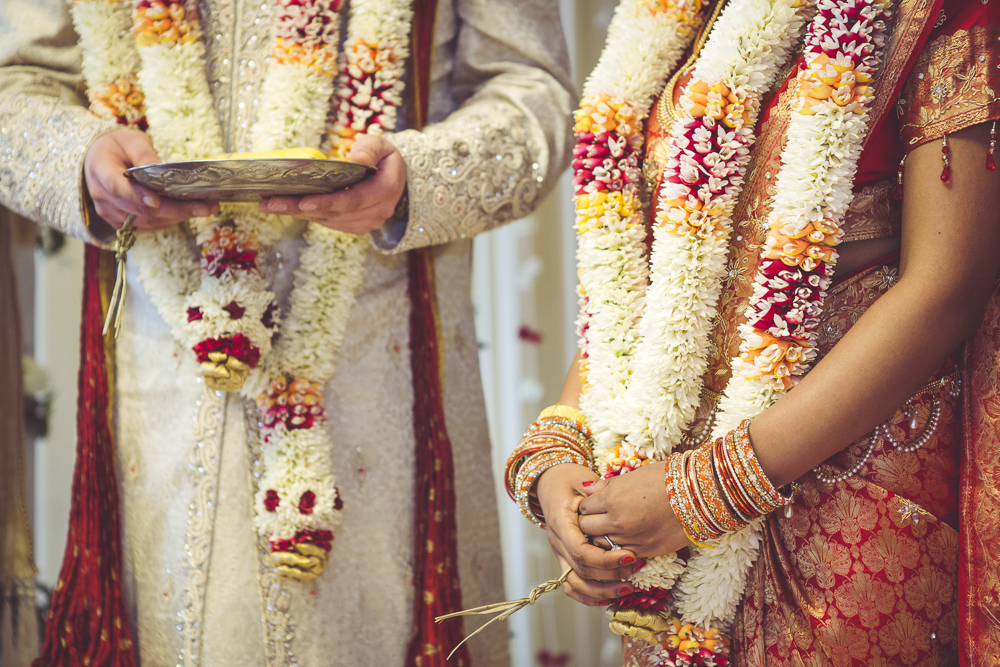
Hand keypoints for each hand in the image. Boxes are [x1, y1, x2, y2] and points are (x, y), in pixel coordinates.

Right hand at [84, 129, 218, 230]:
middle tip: (205, 207)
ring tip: (206, 208)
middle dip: (176, 209)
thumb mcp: (131, 140)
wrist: (98, 161)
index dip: (138, 195)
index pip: (117, 186)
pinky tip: (189, 212)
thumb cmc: (117, 147)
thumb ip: (144, 154)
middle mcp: (102, 196)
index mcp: (101, 170)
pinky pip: (148, 225)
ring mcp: (110, 212)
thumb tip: (162, 169)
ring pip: (147, 220)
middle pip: (140, 209)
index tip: (157, 200)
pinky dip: (169, 220)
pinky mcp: (120, 222)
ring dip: (178, 217)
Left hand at [258, 134, 405, 234]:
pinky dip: (308, 215)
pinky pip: (329, 222)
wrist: (394, 177)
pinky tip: (287, 207)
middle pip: (335, 213)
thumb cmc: (383, 157)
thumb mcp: (381, 144)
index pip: (354, 199)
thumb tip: (358, 158)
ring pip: (328, 220)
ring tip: (270, 205)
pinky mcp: (356, 226)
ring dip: (298, 214)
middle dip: (300, 209)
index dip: (327, 202)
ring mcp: (367, 222)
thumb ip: (370, 149)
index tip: (303, 201)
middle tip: (270, 204)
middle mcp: (378, 211)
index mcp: (386, 190)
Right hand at [536, 463, 641, 606]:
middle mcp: (557, 541)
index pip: (580, 551)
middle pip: (581, 570)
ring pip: (575, 584)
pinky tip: (607, 598)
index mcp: (560, 522)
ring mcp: (560, 552)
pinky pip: (571, 585)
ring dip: (602, 590)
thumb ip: (596, 492)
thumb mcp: (582, 480)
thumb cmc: (569, 480)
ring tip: (628, 588)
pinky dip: (587, 596)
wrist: (550, 483)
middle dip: (611, 575)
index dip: (606, 559)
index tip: (630, 556)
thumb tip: (613, 498)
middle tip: (637, 568)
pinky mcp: (565, 558)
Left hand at [578, 461, 687, 557]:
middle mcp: (618, 521)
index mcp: (612, 498)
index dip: (586, 506)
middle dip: (589, 523)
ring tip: (612, 529)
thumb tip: (585, 488)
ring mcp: (632, 538)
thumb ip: (606, 486)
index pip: (583, 508)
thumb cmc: (665, 479)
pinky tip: (626, 539)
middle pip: (587, 528)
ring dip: (603, 538)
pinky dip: (619, 549)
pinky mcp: (646, 551)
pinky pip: (621, 554)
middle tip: (598, 519)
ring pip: (601, 545)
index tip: (593, 505)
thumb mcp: (631, 476)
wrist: (698, 494)